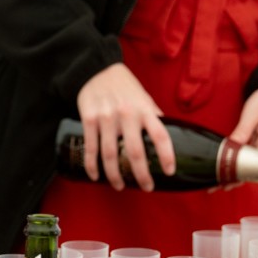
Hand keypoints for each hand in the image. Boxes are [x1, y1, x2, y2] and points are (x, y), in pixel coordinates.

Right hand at [76, 63, 175, 190]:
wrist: (96, 69)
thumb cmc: (124, 86)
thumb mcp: (144, 97)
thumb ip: (153, 116)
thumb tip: (166, 137)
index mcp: (144, 110)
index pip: (160, 136)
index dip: (166, 156)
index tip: (169, 172)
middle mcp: (127, 115)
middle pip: (135, 152)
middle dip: (141, 175)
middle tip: (146, 187)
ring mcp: (106, 118)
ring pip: (111, 154)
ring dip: (116, 175)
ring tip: (120, 186)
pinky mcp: (89, 119)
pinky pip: (91, 147)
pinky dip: (92, 164)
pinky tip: (96, 176)